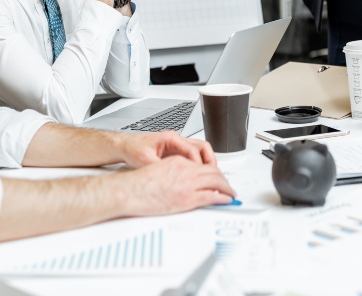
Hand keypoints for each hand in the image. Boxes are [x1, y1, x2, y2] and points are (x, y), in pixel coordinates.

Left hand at [116, 131, 217, 167]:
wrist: (126, 146)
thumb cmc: (134, 149)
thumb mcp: (145, 160)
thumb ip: (160, 167)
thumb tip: (171, 177)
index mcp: (171, 138)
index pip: (192, 149)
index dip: (198, 163)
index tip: (199, 175)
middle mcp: (177, 140)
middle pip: (201, 147)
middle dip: (209, 161)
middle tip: (212, 174)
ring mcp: (178, 146)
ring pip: (199, 151)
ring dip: (205, 162)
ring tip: (208, 175)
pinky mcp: (176, 153)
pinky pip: (193, 157)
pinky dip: (198, 165)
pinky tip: (197, 175)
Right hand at [120, 156, 235, 215]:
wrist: (130, 190)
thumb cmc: (139, 183)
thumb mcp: (159, 169)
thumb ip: (173, 171)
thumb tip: (180, 179)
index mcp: (179, 161)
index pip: (202, 164)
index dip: (213, 171)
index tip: (216, 177)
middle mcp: (186, 170)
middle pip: (213, 171)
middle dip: (224, 179)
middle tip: (228, 186)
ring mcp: (188, 184)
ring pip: (216, 182)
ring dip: (227, 188)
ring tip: (230, 193)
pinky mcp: (188, 197)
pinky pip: (212, 196)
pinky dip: (223, 197)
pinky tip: (226, 199)